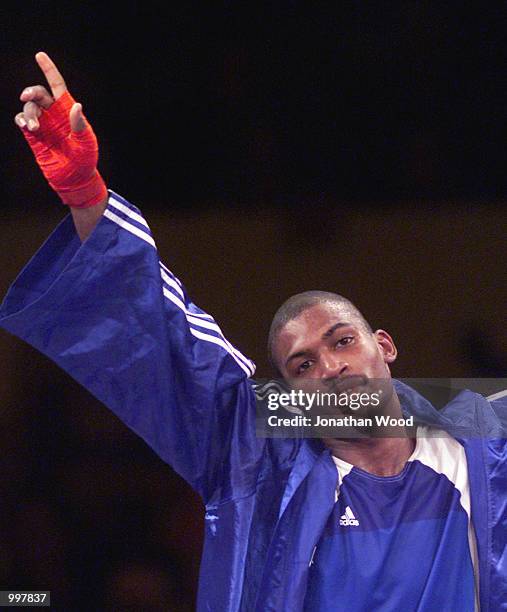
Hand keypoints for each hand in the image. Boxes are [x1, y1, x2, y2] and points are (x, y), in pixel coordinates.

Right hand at [14, 52, 106, 207]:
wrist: (75, 180)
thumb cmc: (85, 160)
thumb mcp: (86, 143)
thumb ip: (80, 125)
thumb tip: (76, 106)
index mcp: (68, 111)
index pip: (57, 86)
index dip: (49, 70)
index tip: (40, 55)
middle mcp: (54, 115)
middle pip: (38, 94)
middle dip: (30, 92)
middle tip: (26, 97)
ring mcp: (43, 125)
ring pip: (29, 108)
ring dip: (29, 114)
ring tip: (34, 128)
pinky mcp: (34, 137)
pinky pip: (22, 121)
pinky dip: (21, 120)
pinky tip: (27, 127)